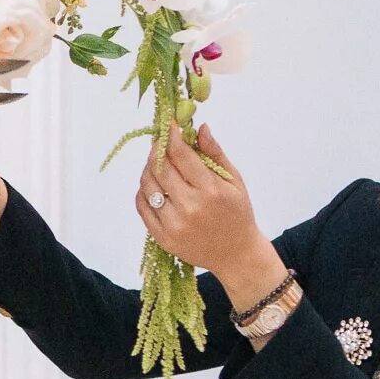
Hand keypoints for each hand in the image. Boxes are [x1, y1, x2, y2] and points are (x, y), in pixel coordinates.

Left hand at [135, 124, 284, 312]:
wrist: (236, 253)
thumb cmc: (237, 213)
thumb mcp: (234, 181)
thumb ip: (215, 153)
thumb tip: (199, 127)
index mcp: (211, 190)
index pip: (181, 155)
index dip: (171, 135)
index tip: (169, 125)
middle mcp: (190, 207)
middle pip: (160, 168)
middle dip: (157, 150)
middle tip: (160, 143)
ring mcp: (174, 224)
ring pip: (147, 185)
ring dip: (148, 169)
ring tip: (158, 164)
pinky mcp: (162, 238)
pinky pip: (142, 206)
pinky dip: (144, 191)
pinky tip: (154, 185)